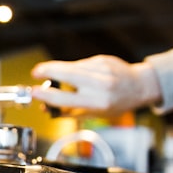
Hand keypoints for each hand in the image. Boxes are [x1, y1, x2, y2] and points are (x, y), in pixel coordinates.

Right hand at [30, 55, 161, 115]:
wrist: (138, 86)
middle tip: (35, 72)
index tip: (34, 92)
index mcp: (99, 103)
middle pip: (68, 74)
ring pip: (72, 67)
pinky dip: (75, 68)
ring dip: (60, 69)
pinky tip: (79, 73)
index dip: (47, 95)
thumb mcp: (95, 113)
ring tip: (53, 73)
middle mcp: (102, 85)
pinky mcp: (103, 59)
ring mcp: (103, 69)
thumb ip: (70, 111)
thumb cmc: (116, 104)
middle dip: (48, 70)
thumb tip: (46, 107)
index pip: (66, 99)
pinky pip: (82, 63)